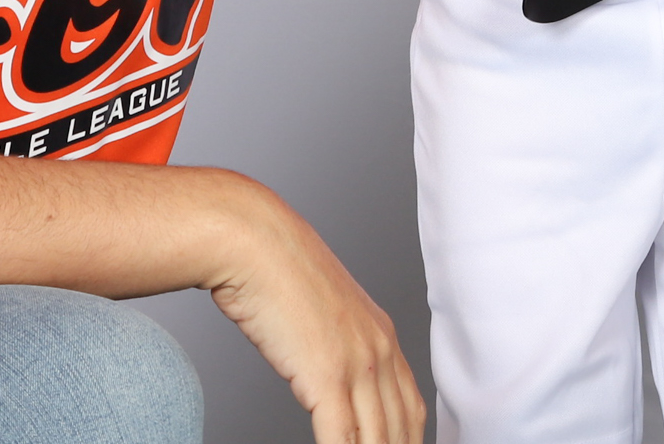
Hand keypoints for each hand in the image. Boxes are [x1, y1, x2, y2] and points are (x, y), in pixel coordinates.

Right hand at [206, 177, 426, 443]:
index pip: (410, 408)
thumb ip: (332, 343)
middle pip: (403, 430)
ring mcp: (357, 364)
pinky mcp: (327, 376)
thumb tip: (323, 370)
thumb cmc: (275, 270)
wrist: (253, 240)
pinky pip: (342, 439)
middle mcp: (380, 350)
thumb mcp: (320, 310)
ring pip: (379, 440)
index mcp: (382, 335)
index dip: (407, 441)